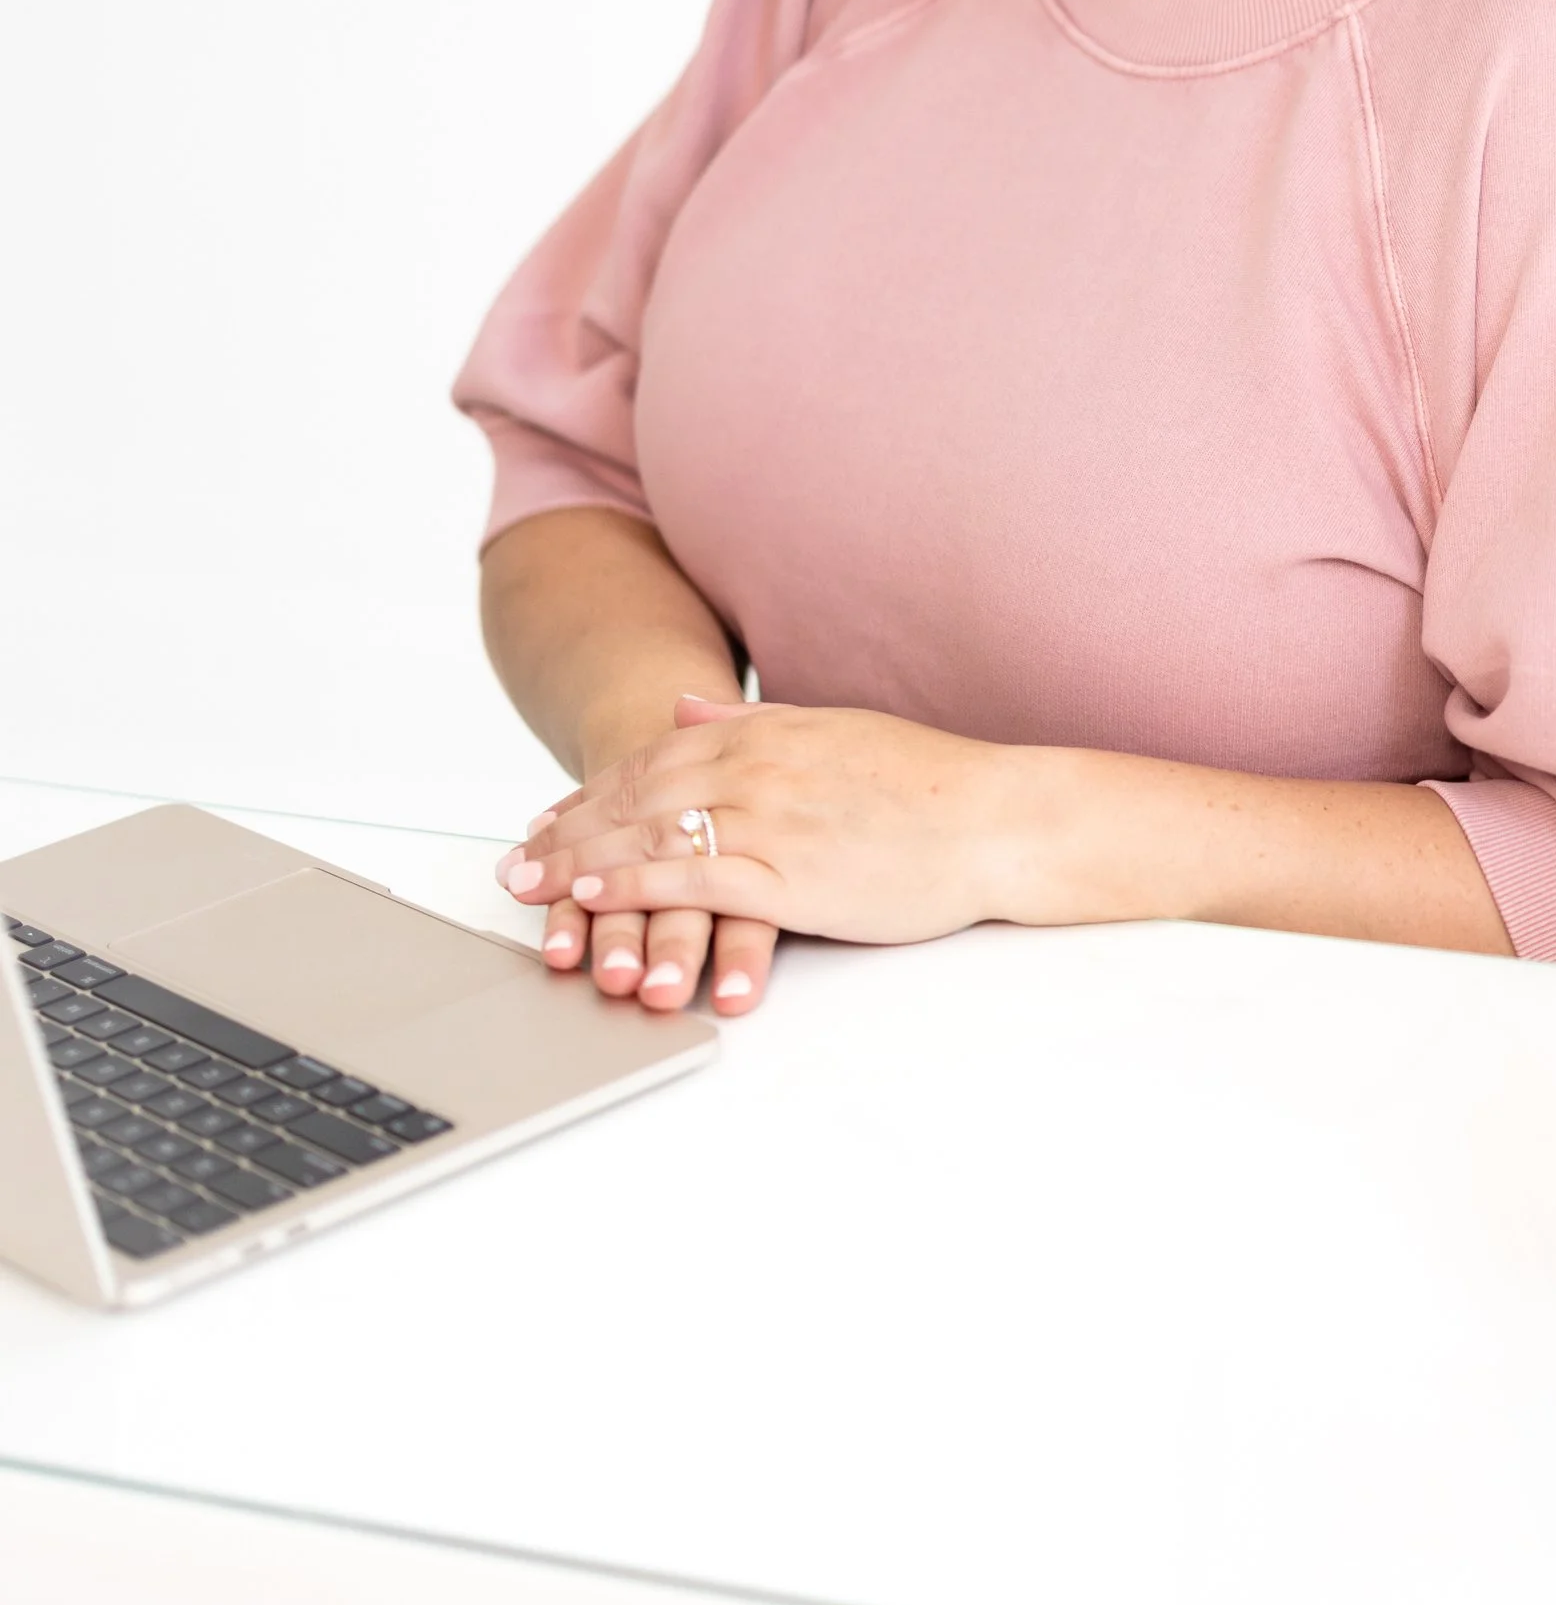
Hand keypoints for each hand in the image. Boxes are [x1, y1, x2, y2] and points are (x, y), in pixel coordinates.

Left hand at [498, 696, 1026, 964]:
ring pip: (651, 837)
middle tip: (512, 864)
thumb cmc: (923, 782)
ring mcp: (770, 820)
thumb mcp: (827, 731)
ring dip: (580, 861)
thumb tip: (680, 708)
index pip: (651, 762)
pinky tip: (598, 896)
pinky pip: (696, 877)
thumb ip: (747, 721)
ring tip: (530, 885)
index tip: (545, 824)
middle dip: (565, 832)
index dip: (589, 796)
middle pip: (635, 799)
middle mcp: (756, 768)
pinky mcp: (791, 874)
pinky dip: (637, 885)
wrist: (993, 816)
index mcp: (763, 733)